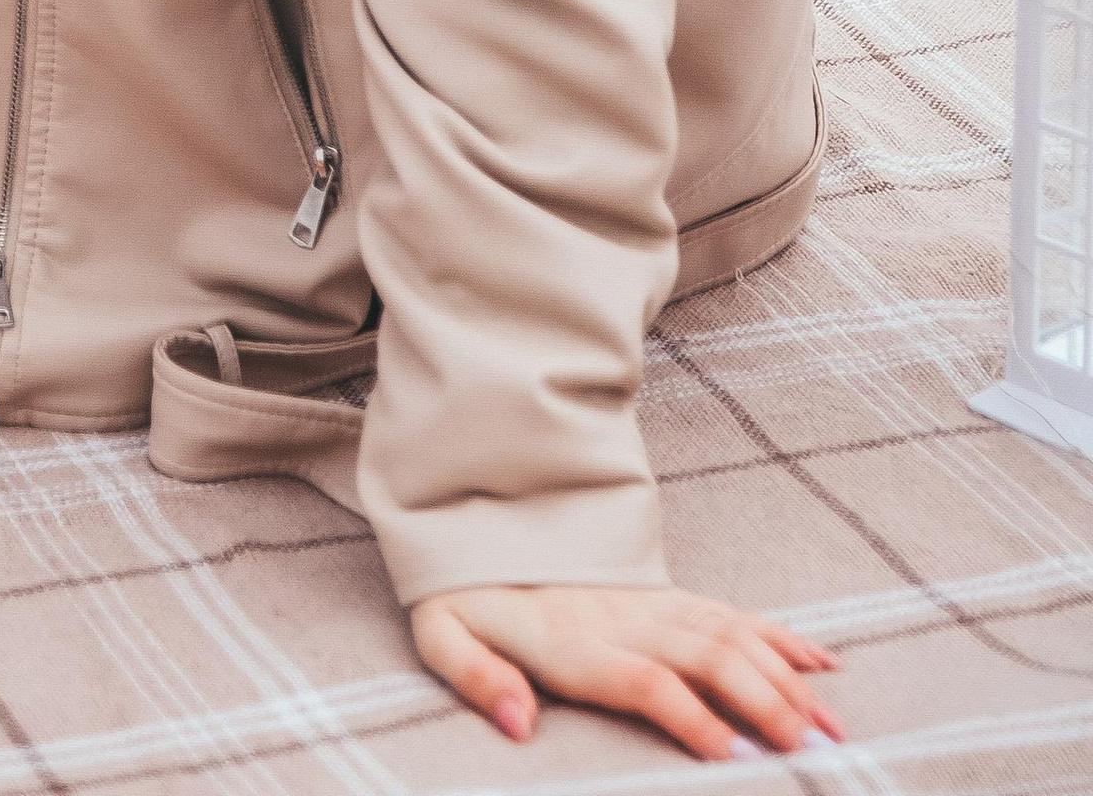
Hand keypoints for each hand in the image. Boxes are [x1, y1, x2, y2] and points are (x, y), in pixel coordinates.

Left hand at [410, 584, 840, 760]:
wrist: (476, 519)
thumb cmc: (464, 594)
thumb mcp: (442, 632)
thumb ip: (475, 676)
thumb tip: (517, 723)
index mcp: (574, 640)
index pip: (646, 679)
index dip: (690, 714)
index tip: (733, 755)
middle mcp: (624, 618)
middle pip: (707, 656)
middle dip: (764, 702)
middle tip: (811, 749)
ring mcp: (650, 603)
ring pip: (731, 636)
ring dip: (785, 679)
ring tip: (832, 726)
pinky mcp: (663, 596)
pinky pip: (730, 613)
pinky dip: (779, 638)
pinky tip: (821, 664)